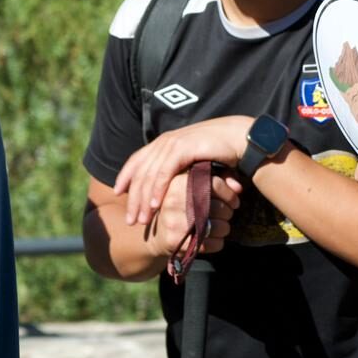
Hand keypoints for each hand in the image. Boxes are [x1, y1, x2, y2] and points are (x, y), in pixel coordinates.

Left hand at [115, 115, 252, 225]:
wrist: (240, 138)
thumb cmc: (221, 151)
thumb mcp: (194, 162)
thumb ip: (180, 171)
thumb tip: (171, 190)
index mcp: (165, 142)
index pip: (137, 160)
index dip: (125, 176)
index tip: (118, 193)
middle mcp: (165, 142)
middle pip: (140, 172)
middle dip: (133, 198)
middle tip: (130, 220)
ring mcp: (173, 144)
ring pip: (150, 175)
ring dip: (143, 200)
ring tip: (141, 220)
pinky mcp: (183, 148)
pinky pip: (165, 172)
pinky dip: (158, 189)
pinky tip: (154, 206)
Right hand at [143, 169, 242, 257]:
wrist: (156, 232)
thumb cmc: (181, 204)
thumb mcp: (193, 186)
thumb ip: (219, 179)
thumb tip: (239, 187)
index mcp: (178, 182)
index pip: (216, 184)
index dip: (229, 194)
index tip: (232, 201)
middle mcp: (174, 200)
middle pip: (221, 207)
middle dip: (227, 213)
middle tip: (221, 214)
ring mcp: (175, 222)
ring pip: (221, 227)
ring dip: (224, 228)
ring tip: (215, 226)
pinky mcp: (177, 242)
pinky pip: (214, 244)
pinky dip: (218, 242)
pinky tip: (210, 238)